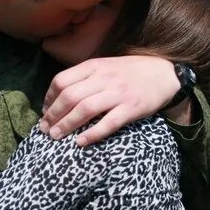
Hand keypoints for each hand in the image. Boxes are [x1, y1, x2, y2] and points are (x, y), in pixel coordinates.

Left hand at [40, 55, 179, 146]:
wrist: (164, 73)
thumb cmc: (130, 72)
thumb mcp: (105, 66)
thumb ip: (84, 77)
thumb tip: (58, 96)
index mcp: (94, 66)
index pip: (62, 81)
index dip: (48, 98)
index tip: (45, 112)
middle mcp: (104, 78)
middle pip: (70, 97)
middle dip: (53, 115)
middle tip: (45, 129)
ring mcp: (118, 93)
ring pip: (85, 109)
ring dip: (66, 125)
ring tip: (56, 137)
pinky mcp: (131, 108)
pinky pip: (108, 123)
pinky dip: (92, 134)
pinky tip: (80, 143)